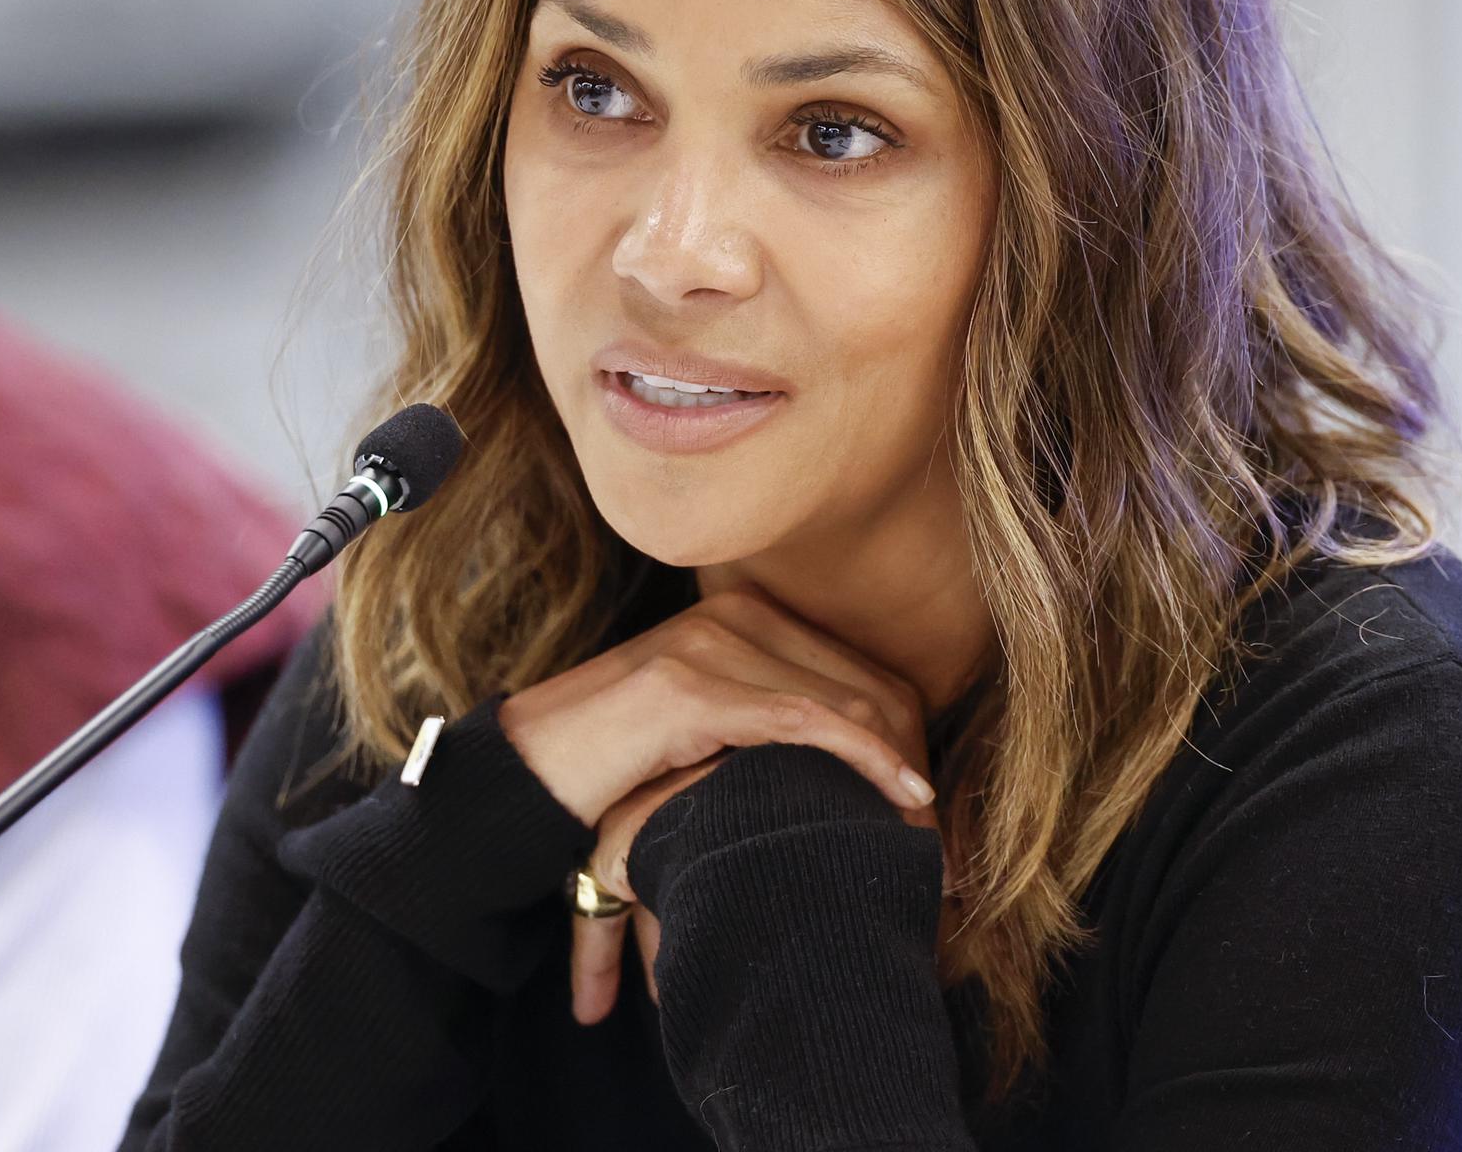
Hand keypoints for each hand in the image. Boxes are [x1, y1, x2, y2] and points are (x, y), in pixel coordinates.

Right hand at [494, 588, 935, 1023]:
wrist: (525, 768)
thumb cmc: (612, 761)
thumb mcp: (700, 728)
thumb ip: (761, 724)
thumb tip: (843, 764)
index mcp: (741, 616)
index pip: (863, 674)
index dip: (910, 744)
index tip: (928, 813)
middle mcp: (733, 616)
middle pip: (871, 687)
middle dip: (915, 766)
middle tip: (936, 846)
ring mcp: (710, 644)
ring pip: (849, 703)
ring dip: (899, 777)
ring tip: (923, 846)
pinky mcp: (691, 686)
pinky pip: (807, 721)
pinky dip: (867, 763)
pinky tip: (900, 800)